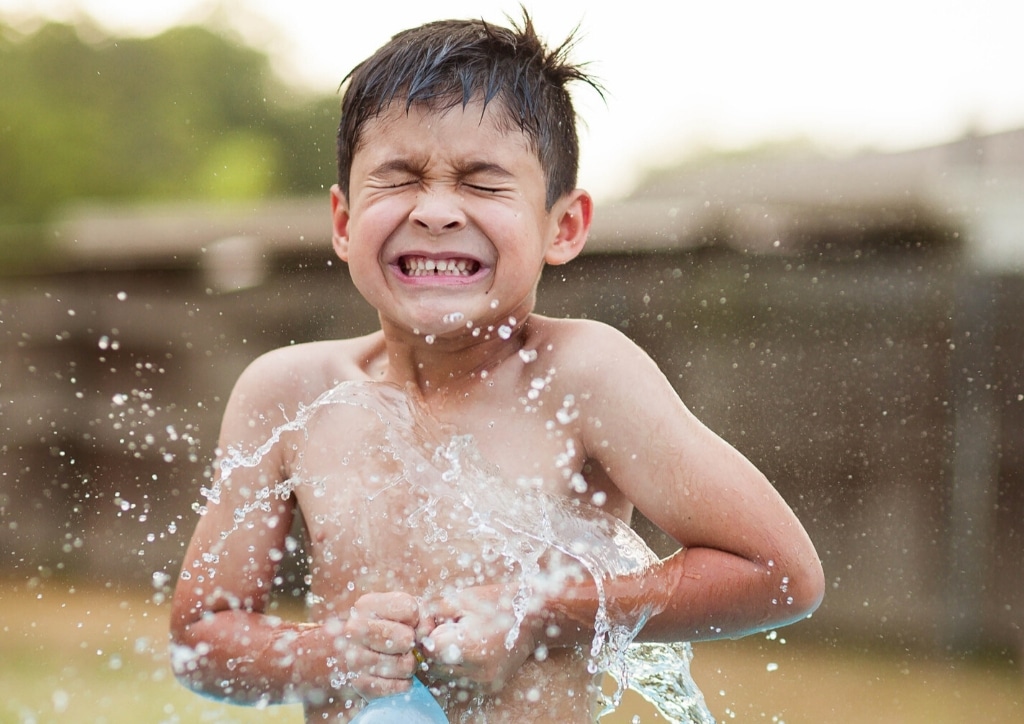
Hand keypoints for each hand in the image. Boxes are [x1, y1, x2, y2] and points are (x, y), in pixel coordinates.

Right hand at [332, 591, 420, 699]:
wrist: (368, 655)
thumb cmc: (393, 629)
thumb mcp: (408, 614)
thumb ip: (424, 618)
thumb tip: (425, 638)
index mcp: (366, 605)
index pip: (409, 609)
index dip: (416, 619)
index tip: (407, 623)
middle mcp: (355, 628)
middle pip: (405, 638)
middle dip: (412, 644)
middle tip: (404, 646)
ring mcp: (354, 657)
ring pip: (404, 665)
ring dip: (409, 666)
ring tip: (399, 660)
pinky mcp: (359, 683)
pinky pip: (398, 687)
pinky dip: (404, 684)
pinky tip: (396, 676)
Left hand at [418, 584, 537, 692]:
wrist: (534, 618)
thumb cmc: (495, 603)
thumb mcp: (460, 599)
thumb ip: (431, 613)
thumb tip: (413, 627)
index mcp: (469, 648)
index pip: (429, 650)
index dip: (430, 634)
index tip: (441, 623)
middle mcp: (477, 672)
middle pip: (434, 666)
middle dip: (436, 648)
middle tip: (452, 629)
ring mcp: (484, 683)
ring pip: (445, 677)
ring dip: (445, 660)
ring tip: (462, 640)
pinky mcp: (489, 688)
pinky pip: (461, 682)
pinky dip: (460, 668)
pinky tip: (471, 651)